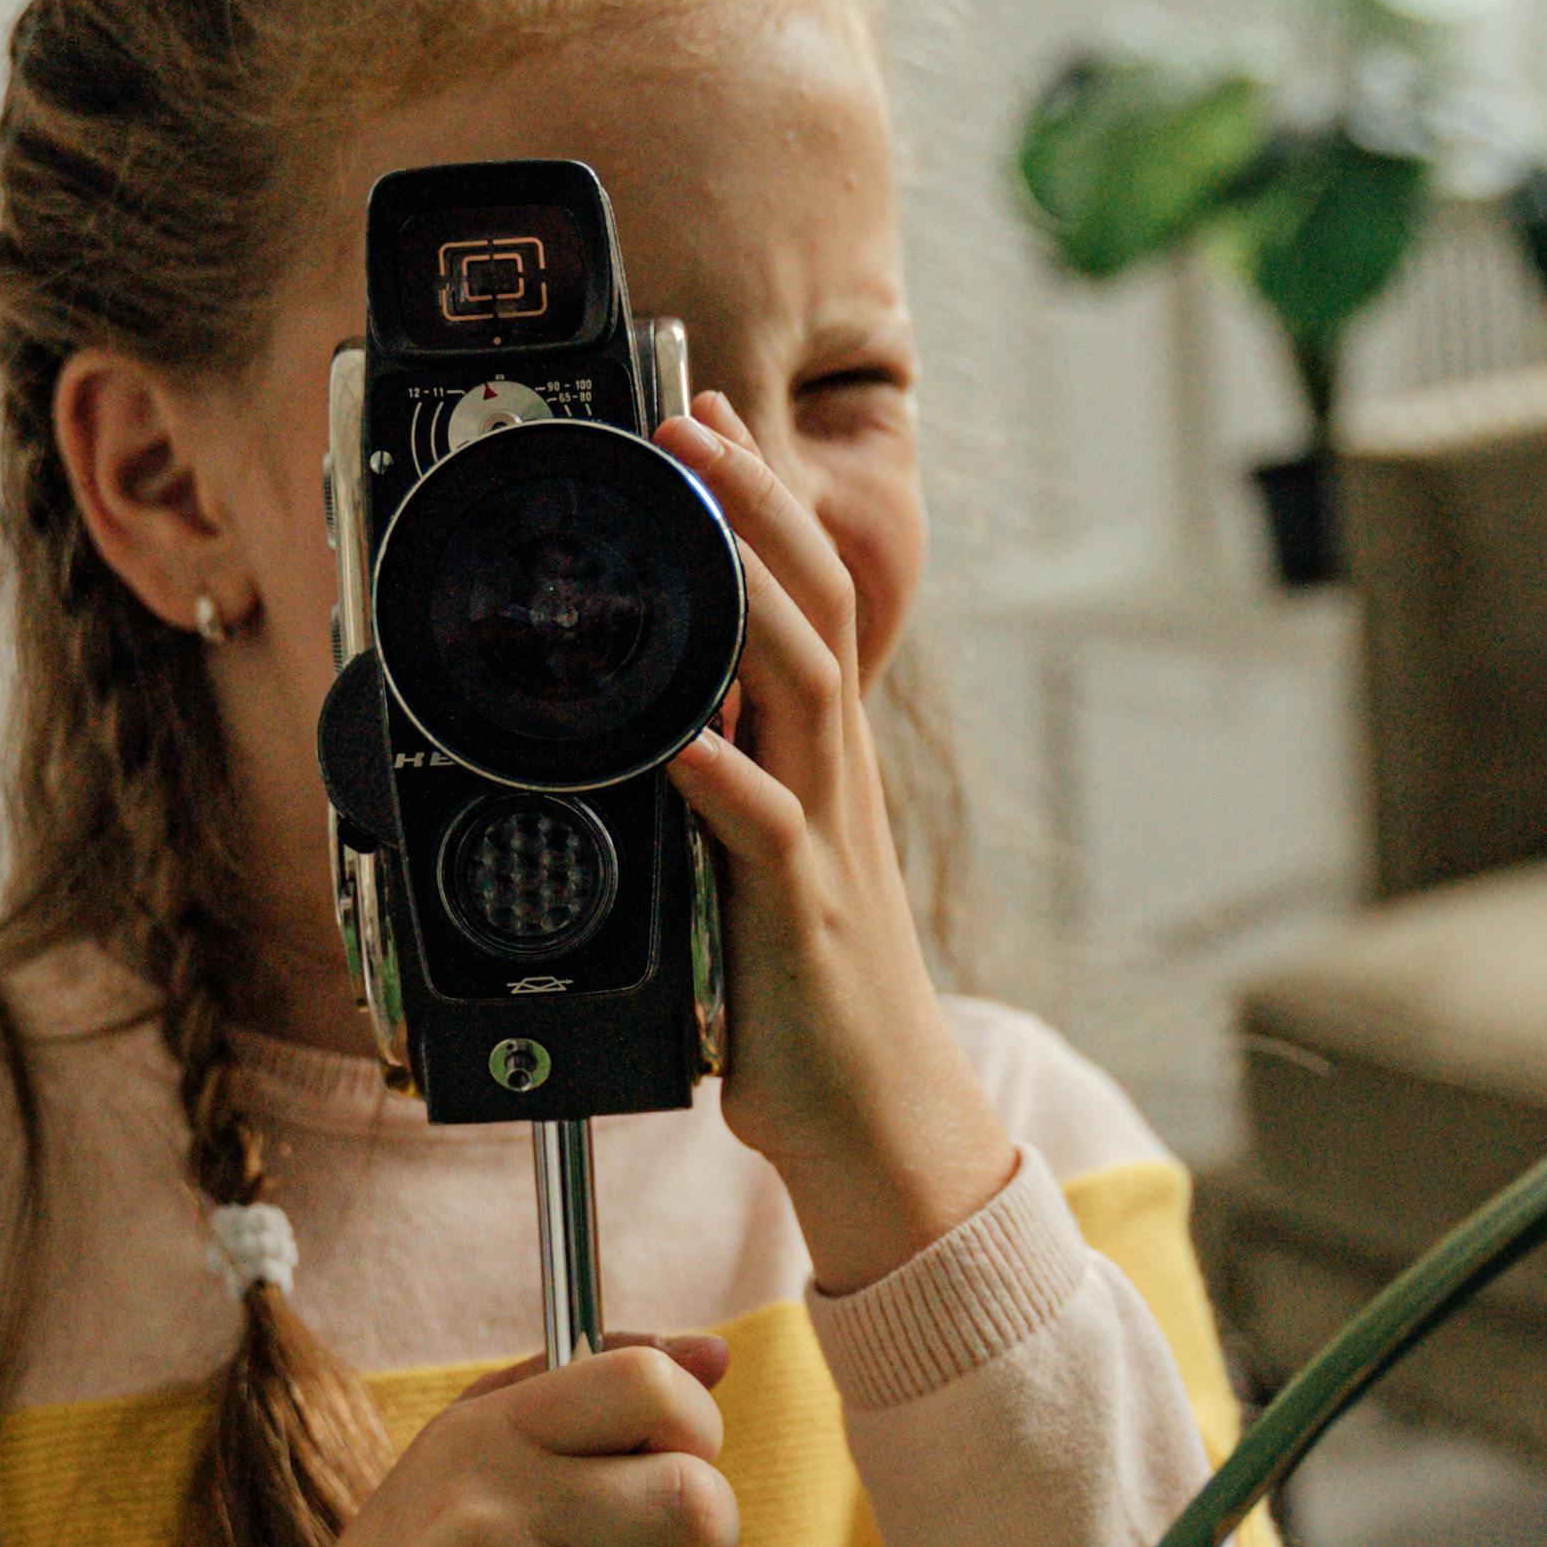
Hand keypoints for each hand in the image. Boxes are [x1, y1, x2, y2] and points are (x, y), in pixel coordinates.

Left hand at [659, 397, 1015, 1291]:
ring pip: (799, 683)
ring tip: (699, 520)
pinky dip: (725, 777)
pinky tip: (681, 741)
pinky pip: (766, 828)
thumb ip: (727, 783)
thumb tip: (663, 716)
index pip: (803, 597)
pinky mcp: (799, 916)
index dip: (759, 503)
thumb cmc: (813, 1004)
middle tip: (692, 419)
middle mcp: (834, 778)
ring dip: (745, 593)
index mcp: (824, 759)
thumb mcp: (762, 863)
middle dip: (752, 503)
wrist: (883, 1127)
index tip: (705, 420)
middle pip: (810, 605)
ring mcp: (824, 839)